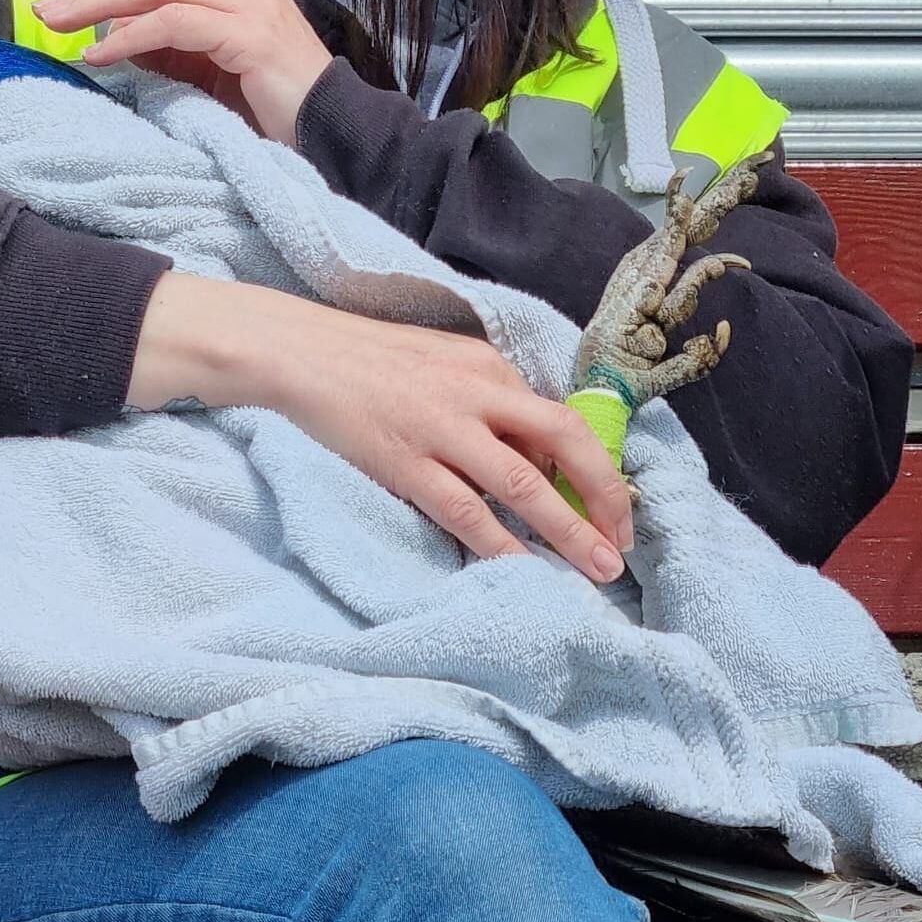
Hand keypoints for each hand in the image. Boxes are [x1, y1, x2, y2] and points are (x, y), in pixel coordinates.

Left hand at [33, 0, 333, 145]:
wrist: (339, 138)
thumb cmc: (281, 119)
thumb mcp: (213, 80)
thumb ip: (173, 56)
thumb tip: (115, 42)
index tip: (64, 12)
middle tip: (47, 11)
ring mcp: (252, 5)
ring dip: (102, 5)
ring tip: (62, 27)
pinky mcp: (251, 33)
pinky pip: (177, 22)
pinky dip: (133, 36)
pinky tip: (104, 53)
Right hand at [130, 274, 634, 584]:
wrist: (299, 351)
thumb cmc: (368, 361)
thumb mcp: (441, 362)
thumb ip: (485, 399)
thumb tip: (530, 454)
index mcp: (489, 366)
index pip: (559, 420)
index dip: (596, 468)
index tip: (614, 508)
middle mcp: (477, 391)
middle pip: (563, 443)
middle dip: (604, 497)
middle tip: (622, 546)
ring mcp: (442, 427)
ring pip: (523, 484)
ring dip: (567, 530)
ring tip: (597, 570)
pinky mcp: (405, 461)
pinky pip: (465, 511)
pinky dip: (500, 544)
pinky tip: (524, 570)